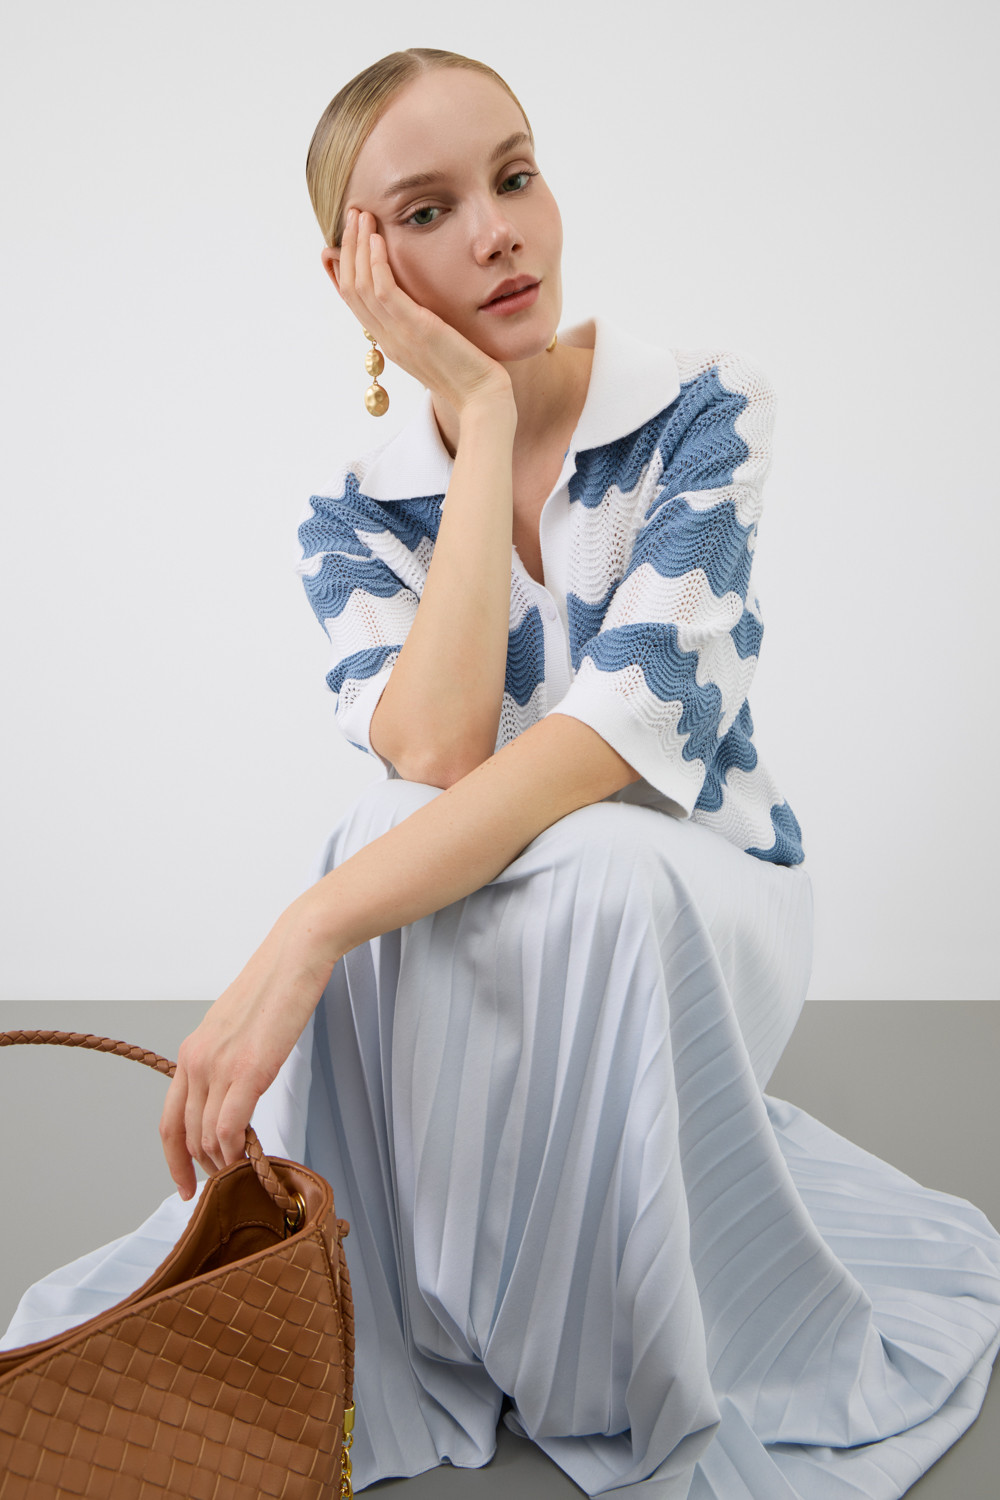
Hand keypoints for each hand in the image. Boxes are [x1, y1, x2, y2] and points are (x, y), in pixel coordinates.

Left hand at [158, 891, 340, 1199]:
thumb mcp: (237, 1028)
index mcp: (191, 1052)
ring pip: (206, 1137)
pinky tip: (250, 1157)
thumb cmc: (276, 986)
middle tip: (223, 1186)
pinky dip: (236, 1151)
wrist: (297, 953)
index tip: (186, 1184)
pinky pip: (229, 1128)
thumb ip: (228, 1062)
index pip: (169, 1121)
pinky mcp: (248, 1069)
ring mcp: (219, 1066)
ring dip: (222, 1164)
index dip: (174, 1160)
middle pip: (185, 1136)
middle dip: (200, 1169)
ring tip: (243, 1173)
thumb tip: (235, 1097)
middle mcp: (195, 1061)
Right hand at [339, 208, 514, 415]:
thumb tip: (424, 303)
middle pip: (350, 288)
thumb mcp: (441, 342)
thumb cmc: (471, 372)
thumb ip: (425, 322)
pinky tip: (378, 238)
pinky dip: (375, 262)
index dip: (343, 268)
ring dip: (357, 245)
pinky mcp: (415, 328)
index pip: (354, 301)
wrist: (483, 399)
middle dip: (348, 247)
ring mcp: (398, 335)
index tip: (343, 239)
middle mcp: (387, 339)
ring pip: (360, 285)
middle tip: (352, 215)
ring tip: (362, 215)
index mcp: (390, 342)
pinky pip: (383, 290)